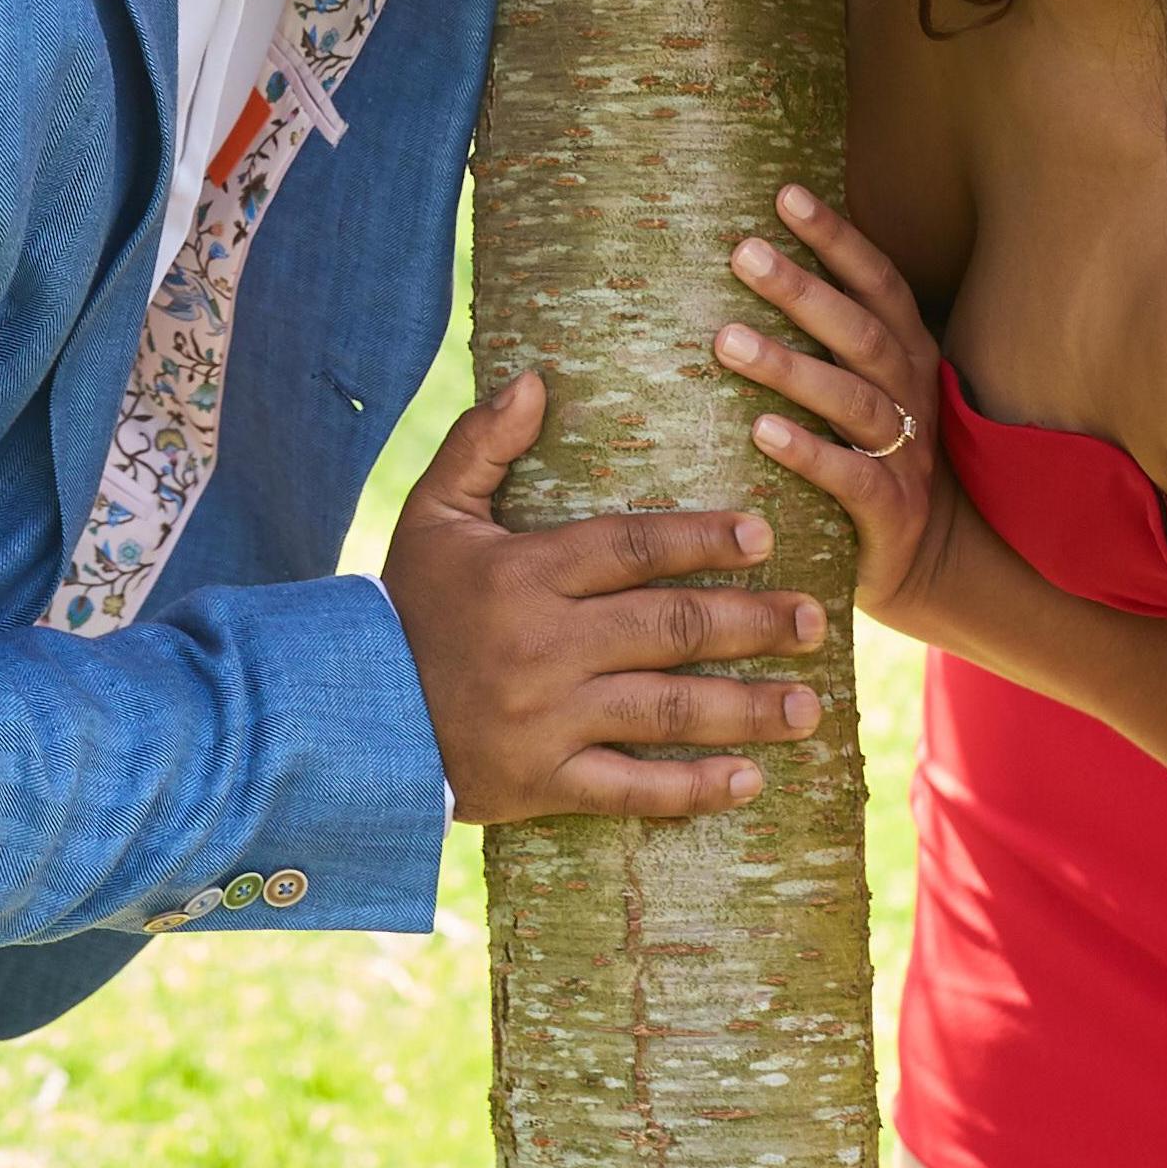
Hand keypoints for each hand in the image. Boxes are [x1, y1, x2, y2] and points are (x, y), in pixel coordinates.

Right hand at [382, 370, 827, 822]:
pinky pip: (630, 789)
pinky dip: (691, 789)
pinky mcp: (543, 783)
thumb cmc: (404, 604)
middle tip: (814, 618)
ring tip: (808, 704)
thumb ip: (482, 442)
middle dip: (751, 622)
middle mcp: (544, 644)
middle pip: (669, 627)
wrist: (352, 715)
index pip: (632, 547)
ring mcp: (547, 718)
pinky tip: (749, 779)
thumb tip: (535, 378)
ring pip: (665, 710)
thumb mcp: (432, 512)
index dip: (702, 538)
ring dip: (745, 708)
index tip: (763, 533)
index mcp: (524, 572)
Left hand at [717, 184, 959, 633]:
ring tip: (726, 341)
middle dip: (802, 289)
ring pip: (853, 400)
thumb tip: (746, 253)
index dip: (836, 236)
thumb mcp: (862, 384)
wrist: (932, 560)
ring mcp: (908, 455)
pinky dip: (809, 453)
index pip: (877, 281)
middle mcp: (913, 394)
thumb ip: (823, 333)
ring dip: (790, 367)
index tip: (785, 193)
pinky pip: (852, 479)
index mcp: (906, 353)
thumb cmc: (874, 454)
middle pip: (859, 331)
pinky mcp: (893, 513)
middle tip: (742, 252)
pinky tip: (761, 431)